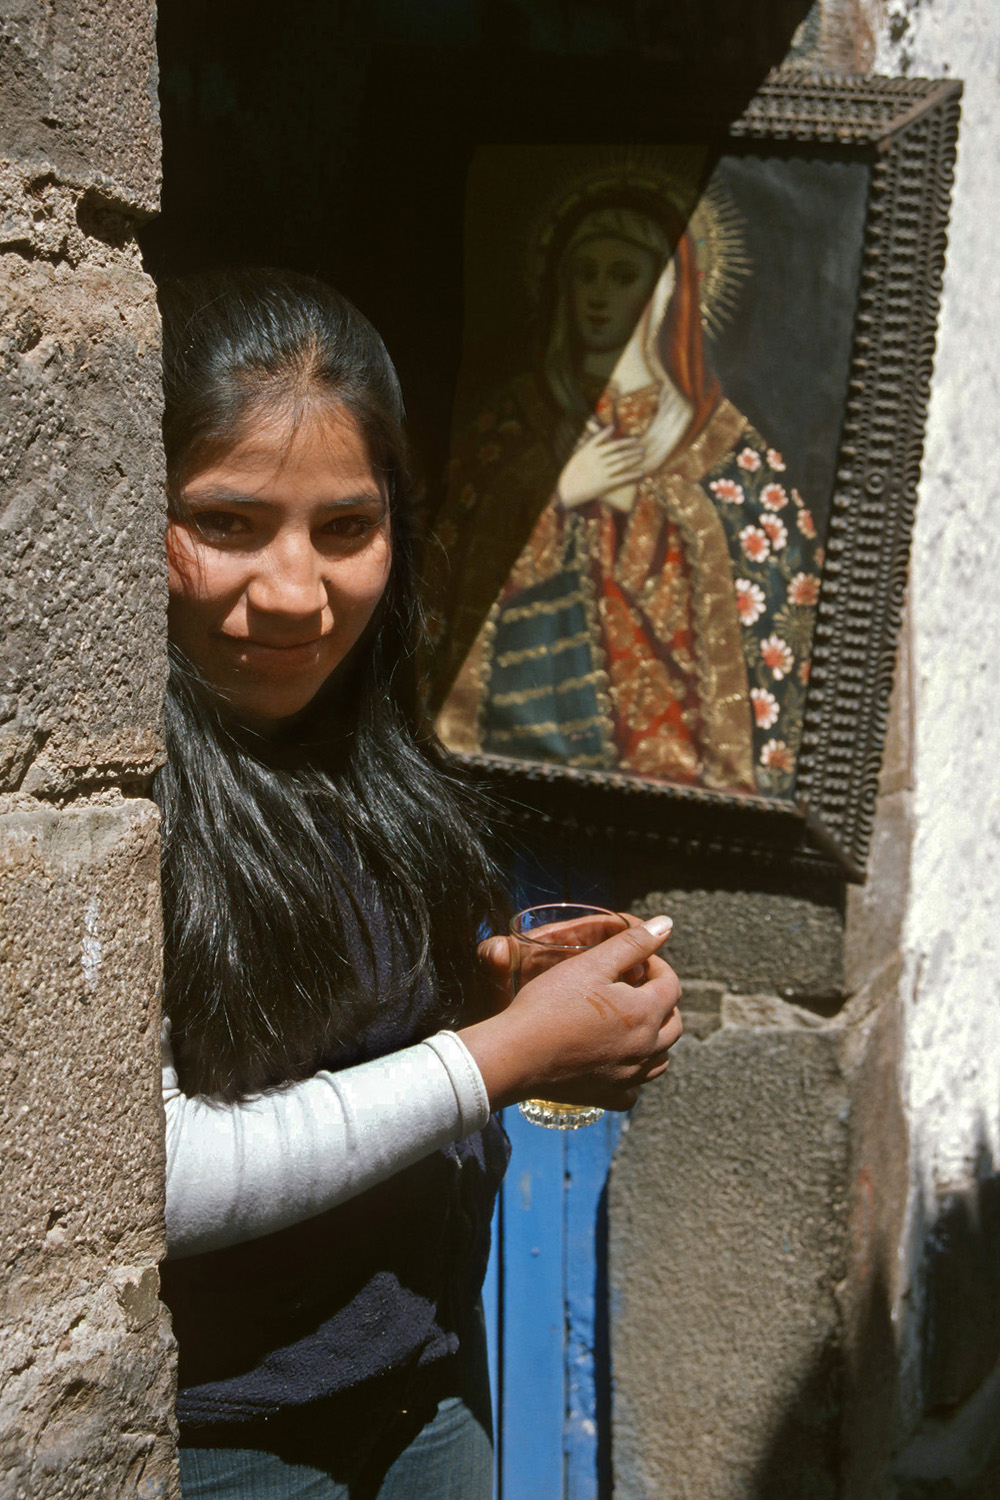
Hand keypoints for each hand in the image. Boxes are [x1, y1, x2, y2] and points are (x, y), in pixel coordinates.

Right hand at [460, 917, 681, 1111]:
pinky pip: (635, 1089)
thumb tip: (666, 924)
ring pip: (660, 1058)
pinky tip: (616, 1062)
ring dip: (655, 1038)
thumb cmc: (550, 1004)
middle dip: (661, 1002)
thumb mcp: (591, 964)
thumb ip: (632, 943)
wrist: (515, 1054)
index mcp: (644, 1014)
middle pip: (674, 1024)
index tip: (636, 962)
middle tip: (635, 989)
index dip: (657, 966)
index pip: (671, 985)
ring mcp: (628, 1077)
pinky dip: (633, 1074)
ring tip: (630, 1023)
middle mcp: (645, 1049)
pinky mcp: (607, 1097)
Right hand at [557, 425, 645, 509]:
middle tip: (643, 448)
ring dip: (634, 459)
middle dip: (633, 450)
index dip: (626, 442)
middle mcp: (598, 460)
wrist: (567, 490)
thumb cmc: (573, 470)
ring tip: (642, 456)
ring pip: (622, 463)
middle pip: (620, 453)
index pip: (613, 444)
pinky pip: (622, 478)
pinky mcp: (605, 484)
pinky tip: (642, 473)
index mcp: (591, 452)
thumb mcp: (581, 452)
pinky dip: (633, 475)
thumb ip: (596, 439)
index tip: (636, 440)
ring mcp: (602, 472)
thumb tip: (611, 428)